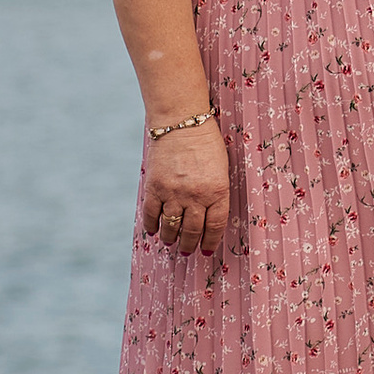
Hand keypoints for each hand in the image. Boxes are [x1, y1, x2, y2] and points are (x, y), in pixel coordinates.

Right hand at [142, 119, 229, 260]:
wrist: (182, 121)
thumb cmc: (207, 142)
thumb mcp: (221, 168)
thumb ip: (216, 192)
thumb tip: (208, 216)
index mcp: (217, 191)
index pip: (215, 226)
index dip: (211, 241)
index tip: (207, 249)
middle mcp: (196, 195)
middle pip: (192, 230)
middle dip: (190, 245)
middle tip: (188, 251)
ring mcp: (173, 192)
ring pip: (171, 226)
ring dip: (171, 238)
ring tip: (171, 242)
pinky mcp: (155, 187)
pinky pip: (152, 213)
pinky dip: (151, 225)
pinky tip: (153, 230)